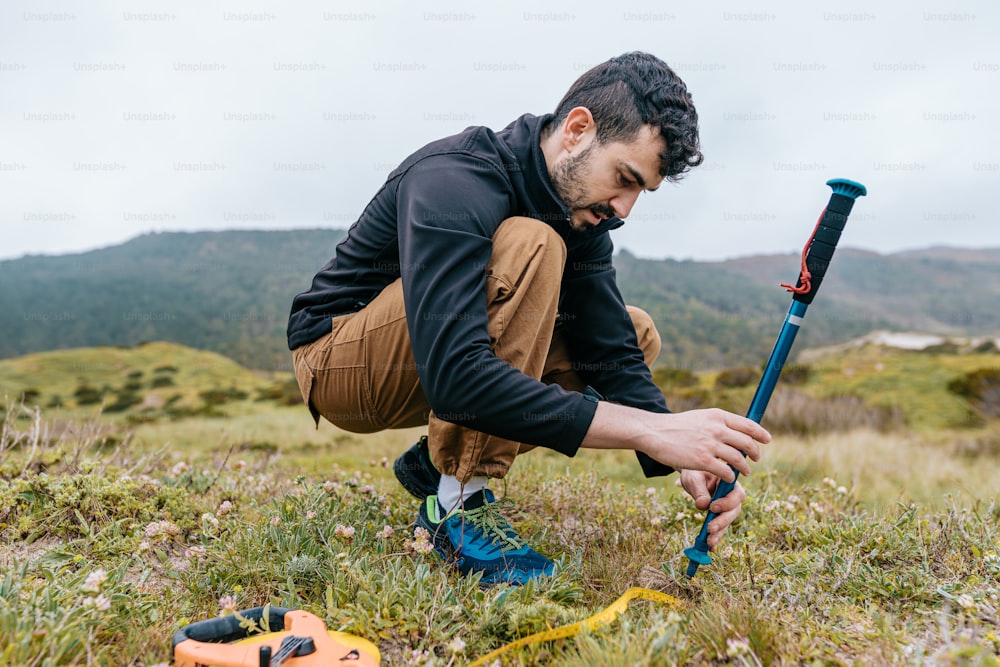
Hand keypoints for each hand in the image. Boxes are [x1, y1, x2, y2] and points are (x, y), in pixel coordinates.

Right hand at [641, 408, 770, 481]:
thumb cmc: (675, 426)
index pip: (748, 424)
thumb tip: (735, 431)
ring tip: (745, 472)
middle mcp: (717, 428)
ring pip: (739, 459)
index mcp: (717, 416)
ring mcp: (710, 445)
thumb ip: (717, 423)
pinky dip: (731, 476)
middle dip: (756, 453)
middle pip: (748, 442)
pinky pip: (726, 471)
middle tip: (756, 459)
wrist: (654, 432)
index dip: (761, 433)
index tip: (767, 440)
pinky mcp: (702, 461)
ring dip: (745, 468)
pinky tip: (729, 477)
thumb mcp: (700, 417)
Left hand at [679, 469, 745, 549]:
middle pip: (734, 511)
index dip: (727, 503)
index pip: (737, 494)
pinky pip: (721, 528)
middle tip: (710, 528)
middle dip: (723, 521)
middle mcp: (732, 496)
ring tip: (709, 541)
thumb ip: (699, 490)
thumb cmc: (694, 472)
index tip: (713, 507)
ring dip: (719, 532)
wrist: (692, 476)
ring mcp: (728, 507)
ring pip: (728, 522)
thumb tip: (703, 505)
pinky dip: (716, 538)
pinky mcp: (721, 516)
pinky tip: (710, 547)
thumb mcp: (694, 478)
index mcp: (730, 482)